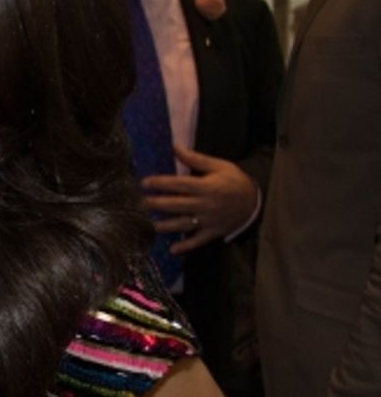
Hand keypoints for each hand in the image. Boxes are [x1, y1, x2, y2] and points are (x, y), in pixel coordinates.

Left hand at [140, 146, 256, 253]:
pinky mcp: (213, 232)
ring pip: (184, 224)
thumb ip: (196, 159)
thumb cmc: (234, 180)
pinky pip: (198, 241)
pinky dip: (186, 246)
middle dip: (157, 204)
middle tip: (141, 203)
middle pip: (177, 205)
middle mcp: (206, 204)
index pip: (179, 184)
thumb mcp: (219, 166)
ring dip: (167, 225)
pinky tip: (172, 250)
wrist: (255, 200)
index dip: (160, 183)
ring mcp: (209, 220)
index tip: (144, 183)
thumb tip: (176, 147)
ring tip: (152, 224)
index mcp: (206, 186)